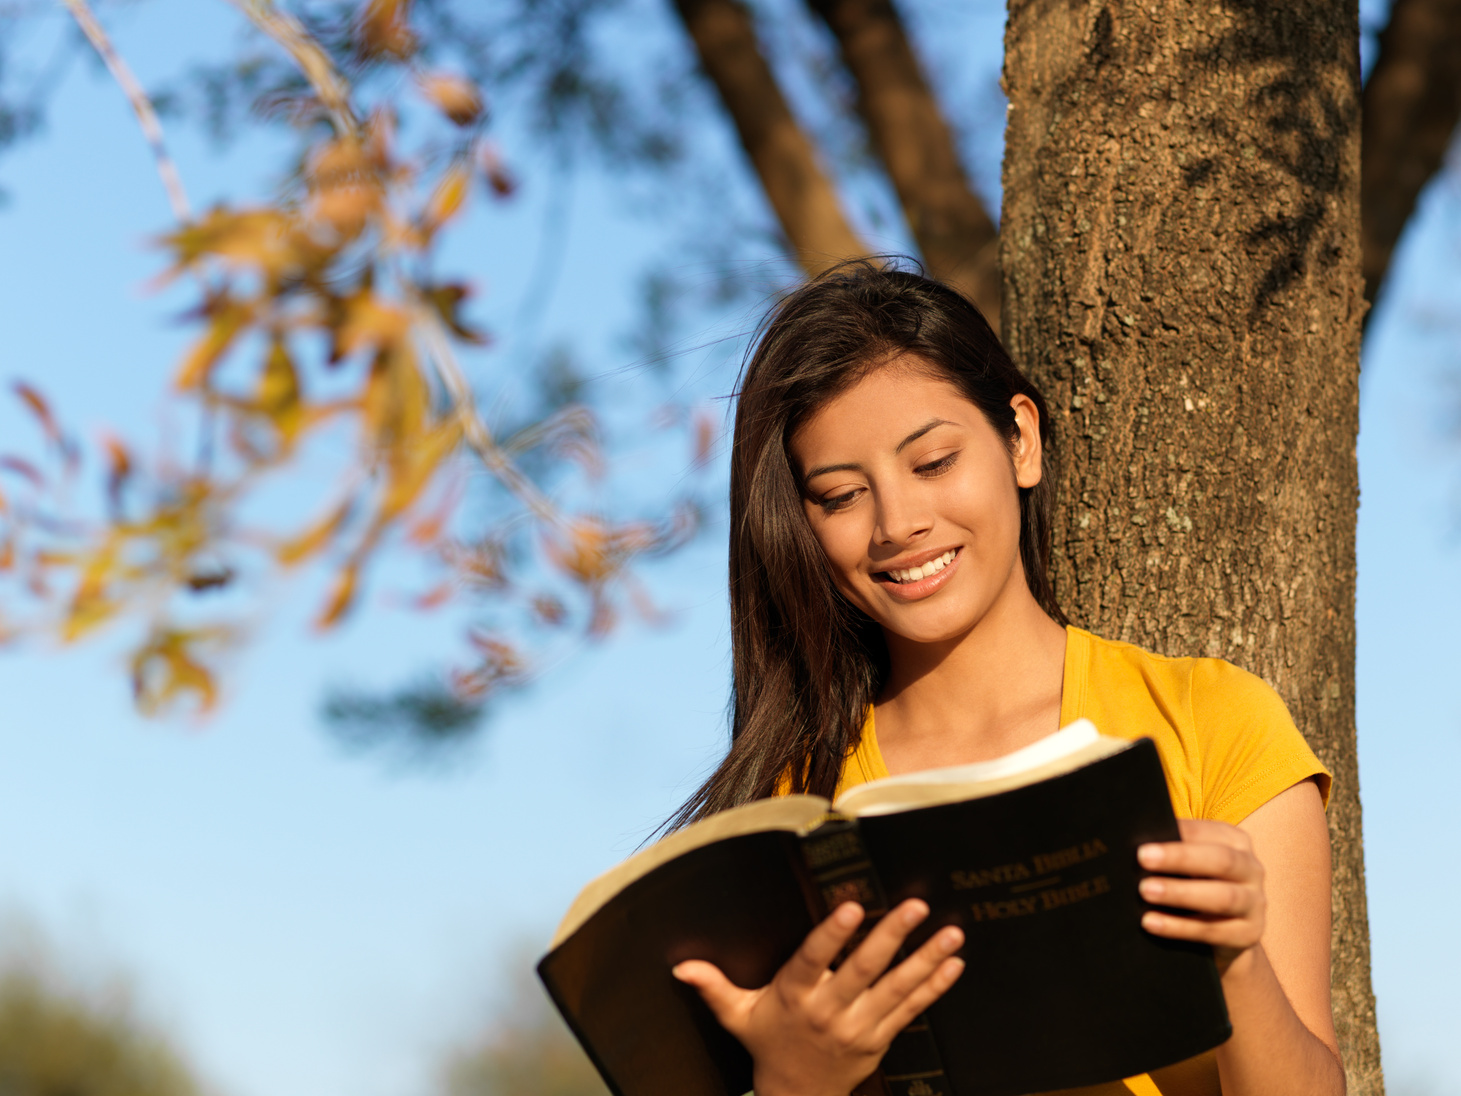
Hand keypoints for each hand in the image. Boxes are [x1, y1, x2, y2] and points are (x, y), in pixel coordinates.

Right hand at [672, 898, 965, 1095]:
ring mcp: (860, 1028)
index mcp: (795, 996)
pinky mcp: (881, 1039)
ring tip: (952, 931)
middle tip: (914, 906)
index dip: (832, 934)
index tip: (851, 906)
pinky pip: (912, 1010)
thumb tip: (681, 967)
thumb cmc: (767, 1044)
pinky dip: (935, 986)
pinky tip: (954, 963)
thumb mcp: (738, 1017)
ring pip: (897, 989)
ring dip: (926, 959)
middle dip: (891, 937)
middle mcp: (830, 1011)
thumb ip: (714, 987)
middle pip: (864, 970)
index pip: (814, 960)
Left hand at [1137, 818, 1265, 970]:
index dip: (1180, 832)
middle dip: (1180, 858)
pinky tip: (1150, 922)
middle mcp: (1252, 870)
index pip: (1209, 832)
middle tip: (1142, 857)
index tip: (1149, 835)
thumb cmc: (1197, 884)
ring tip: (1145, 890)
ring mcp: (1255, 904)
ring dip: (1180, 893)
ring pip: (1221, 897)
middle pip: (1220, 860)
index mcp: (1236, 843)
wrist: (1228, 933)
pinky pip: (1212, 931)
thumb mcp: (1191, 865)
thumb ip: (1172, 849)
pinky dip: (1179, 927)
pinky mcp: (1249, 935)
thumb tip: (1131, 836)